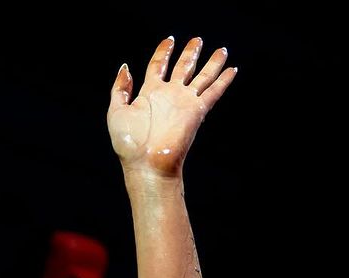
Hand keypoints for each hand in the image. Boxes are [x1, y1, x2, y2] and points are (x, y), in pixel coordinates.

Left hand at [107, 36, 234, 176]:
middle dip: (191, 53)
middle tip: (198, 40)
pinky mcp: (196, 112)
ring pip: (202, 77)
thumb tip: (126, 67)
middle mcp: (169, 96)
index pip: (159, 65)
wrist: (147, 164)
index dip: (164, 52)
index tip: (169, 40)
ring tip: (222, 51)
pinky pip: (213, 92)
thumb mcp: (116, 111)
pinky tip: (232, 70)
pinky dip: (223, 81)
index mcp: (150, 93)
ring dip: (212, 63)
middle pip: (183, 67)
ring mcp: (184, 103)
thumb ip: (120, 88)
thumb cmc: (129, 144)